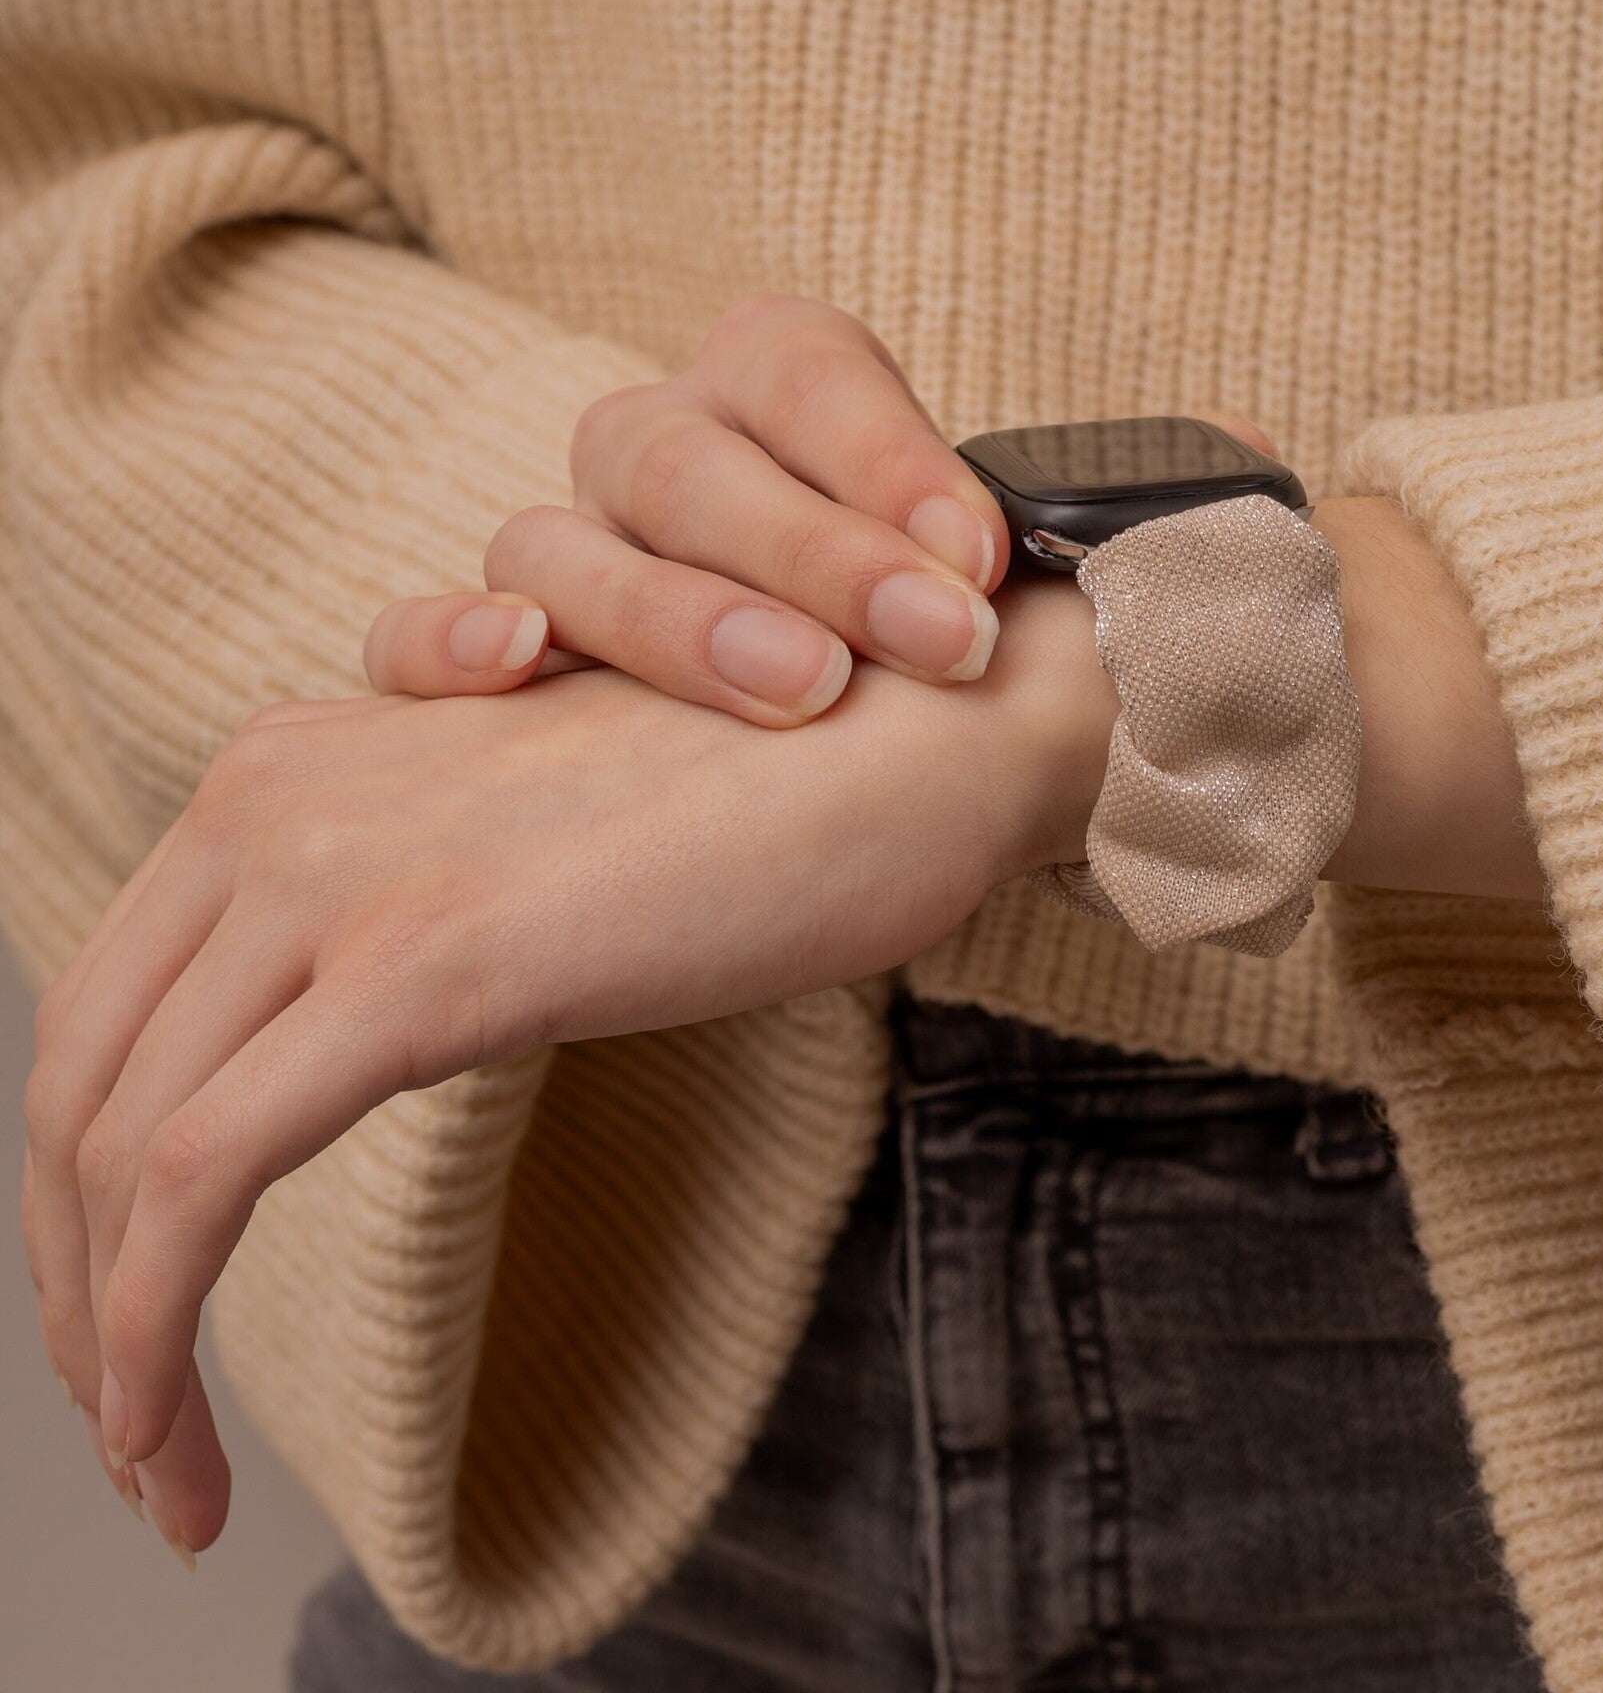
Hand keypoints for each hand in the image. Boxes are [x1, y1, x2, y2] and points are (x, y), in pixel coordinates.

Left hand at [21, 576, 1117, 1563]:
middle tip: (127, 1425)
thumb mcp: (536, 847)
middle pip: (80, 1074)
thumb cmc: (768, 798)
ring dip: (102, 1339)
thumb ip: (416, 909)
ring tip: (164, 1475)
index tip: (134, 1309)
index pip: (113, 1001)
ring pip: (118, 1143)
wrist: (914, 732)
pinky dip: (148, 1331)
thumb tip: (362, 1042)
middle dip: (68, 1274)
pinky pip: (202, 1175)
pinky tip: (184, 1452)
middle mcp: (279, 793)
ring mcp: (343, 868)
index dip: (87, 1178)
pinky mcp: (424, 963)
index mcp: (294, 762)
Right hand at [359, 289, 1277, 719]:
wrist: (890, 762)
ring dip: (673, 612)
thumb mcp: (1058, 585)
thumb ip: (1131, 521)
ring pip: (560, 539)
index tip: (980, 547)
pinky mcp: (503, 675)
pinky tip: (516, 673)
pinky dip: (446, 642)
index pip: (800, 363)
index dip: (882, 446)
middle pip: (679, 449)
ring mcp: (570, 561)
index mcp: (785, 399)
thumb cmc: (969, 654)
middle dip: (808, 541)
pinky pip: (422, 637)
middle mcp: (666, 463)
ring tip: (797, 691)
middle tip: (929, 635)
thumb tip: (1256, 465)